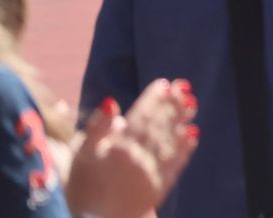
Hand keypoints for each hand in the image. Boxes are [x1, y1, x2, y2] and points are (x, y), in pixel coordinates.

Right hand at [64, 79, 198, 217]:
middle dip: (173, 105)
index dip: (154, 98)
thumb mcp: (81, 154)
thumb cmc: (82, 186)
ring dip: (182, 121)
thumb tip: (112, 102)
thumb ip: (97, 127)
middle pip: (160, 126)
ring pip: (171, 141)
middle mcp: (139, 158)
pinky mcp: (159, 189)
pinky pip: (176, 164)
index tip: (165, 84)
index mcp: (119, 148)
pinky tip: (192, 134)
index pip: (142, 116)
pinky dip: (185, 148)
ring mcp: (151, 174)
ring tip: (191, 104)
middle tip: (185, 87)